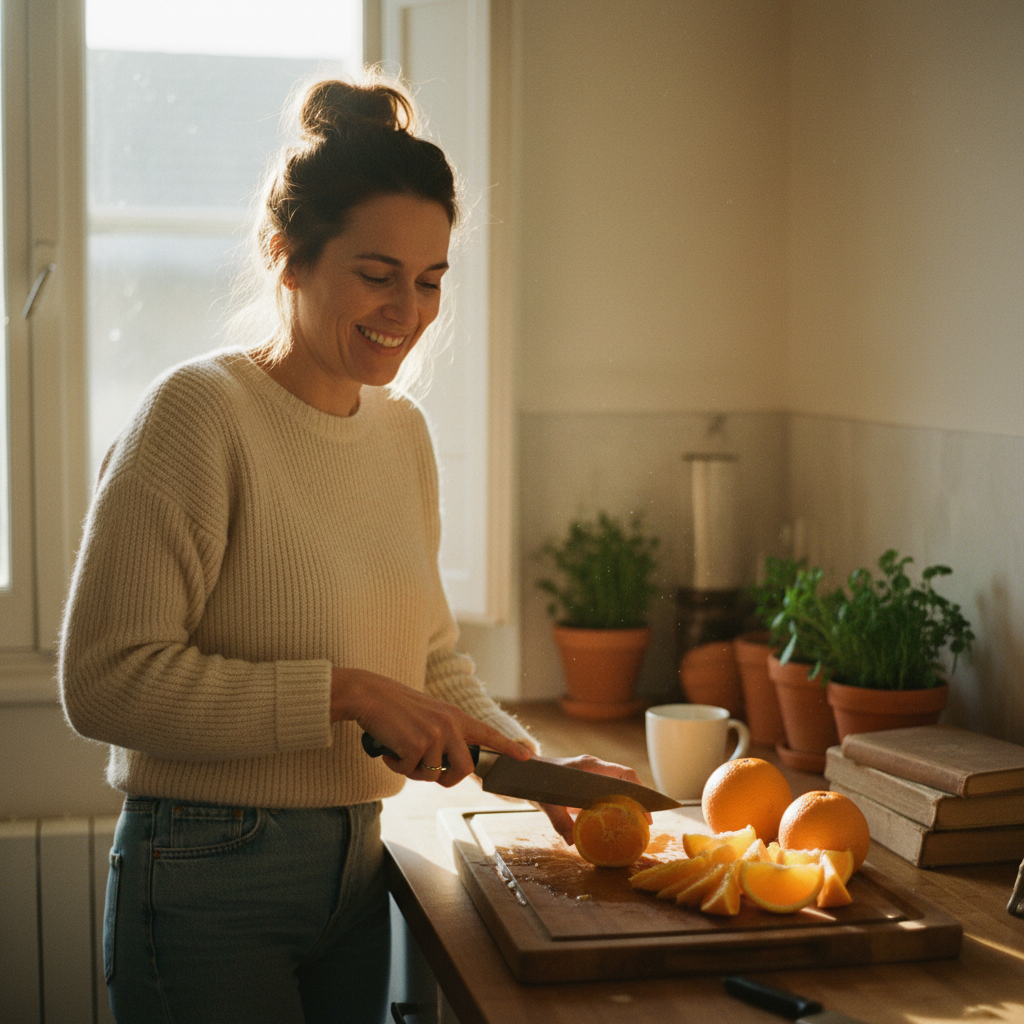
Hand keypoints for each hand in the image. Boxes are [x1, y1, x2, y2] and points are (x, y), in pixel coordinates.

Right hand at [331, 667, 530, 786]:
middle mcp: (450, 724)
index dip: (508, 747)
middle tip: (427, 773)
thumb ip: (444, 734)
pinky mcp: (417, 744)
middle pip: (464, 770)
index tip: (527, 757)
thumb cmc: (394, 708)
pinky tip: (389, 749)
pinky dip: (396, 766)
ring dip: (413, 771)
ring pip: (432, 775)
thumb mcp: (429, 715)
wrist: (369, 695)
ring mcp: (435, 734)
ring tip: (400, 751)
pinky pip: (410, 773)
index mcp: (455, 716)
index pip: (488, 733)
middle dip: (446, 780)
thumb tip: (445, 765)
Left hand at [533, 754, 653, 843]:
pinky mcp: (589, 782)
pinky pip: (609, 790)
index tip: (646, 811)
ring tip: (638, 824)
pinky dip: (618, 803)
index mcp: (590, 767)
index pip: (624, 773)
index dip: (639, 790)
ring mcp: (593, 773)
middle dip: (639, 799)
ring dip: (630, 802)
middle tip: (646, 823)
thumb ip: (559, 821)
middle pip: (626, 780)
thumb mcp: (547, 803)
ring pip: (620, 785)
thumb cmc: (537, 782)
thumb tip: (573, 842)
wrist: (525, 772)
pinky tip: (620, 820)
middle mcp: (596, 767)